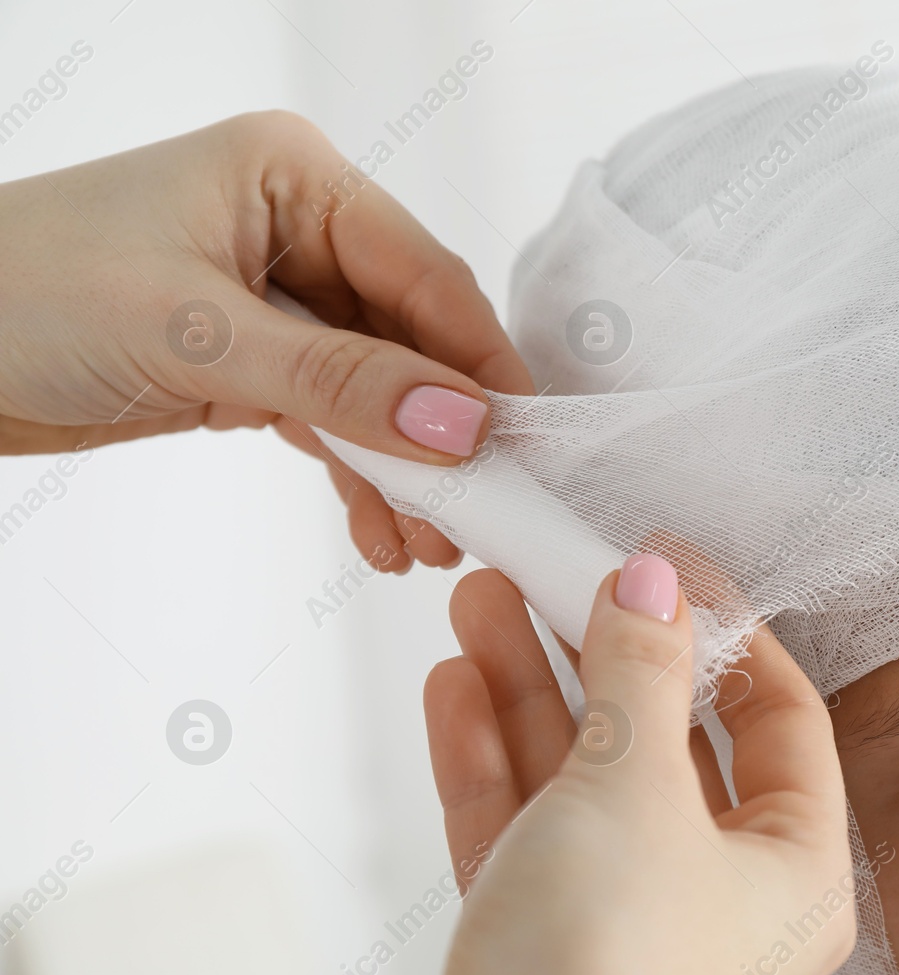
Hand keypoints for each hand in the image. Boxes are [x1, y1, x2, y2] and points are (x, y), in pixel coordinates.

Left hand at [0, 111, 533, 570]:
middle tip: (483, 514)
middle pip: (410, 338)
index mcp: (294, 177)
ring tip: (433, 546)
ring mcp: (275, 299)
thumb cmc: (24, 292)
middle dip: (443, 432)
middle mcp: (296, 229)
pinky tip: (381, 533)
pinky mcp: (250, 362)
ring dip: (406, 469)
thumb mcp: (195, 333)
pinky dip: (358, 476)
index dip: (478, 362)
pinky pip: (332, 420)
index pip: (423, 274)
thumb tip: (464, 423)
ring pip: (377, 390)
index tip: (522, 445)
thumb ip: (338, 382)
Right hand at [383, 561, 853, 974]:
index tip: (667, 565)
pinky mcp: (544, 955)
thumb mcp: (633, 789)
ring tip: (485, 602)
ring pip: (584, 783)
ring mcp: (629, 930)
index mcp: (794, 871)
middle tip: (552, 574)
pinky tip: (456, 689)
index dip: (726, 633)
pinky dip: (492, 763)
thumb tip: (655, 582)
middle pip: (667, 743)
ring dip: (532, 692)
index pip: (781, 720)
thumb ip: (642, 676)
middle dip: (602, 655)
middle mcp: (722, 904)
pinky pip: (526, 836)